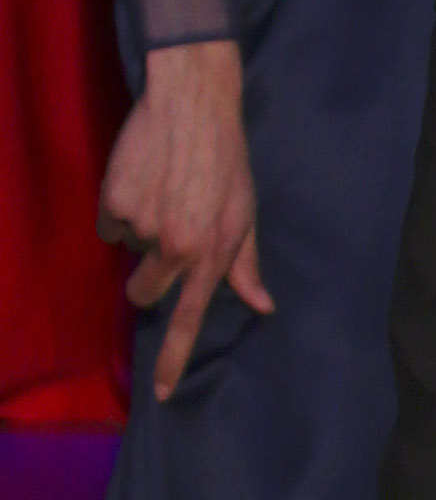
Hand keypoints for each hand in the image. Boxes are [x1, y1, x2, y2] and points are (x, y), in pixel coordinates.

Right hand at [94, 40, 269, 401]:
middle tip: (167, 233)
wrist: (193, 107)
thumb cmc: (227, 161)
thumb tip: (262, 305)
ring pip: (129, 250)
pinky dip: (120, 207)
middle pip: (145, 292)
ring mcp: (143, 227)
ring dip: (140, 230)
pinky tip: (142, 181)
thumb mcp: (246, 214)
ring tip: (162, 194)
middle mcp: (176, 248)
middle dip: (150, 275)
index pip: (189, 321)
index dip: (172, 360)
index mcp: (212, 256)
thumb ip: (246, 265)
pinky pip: (110, 222)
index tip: (160, 392)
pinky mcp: (115, 204)